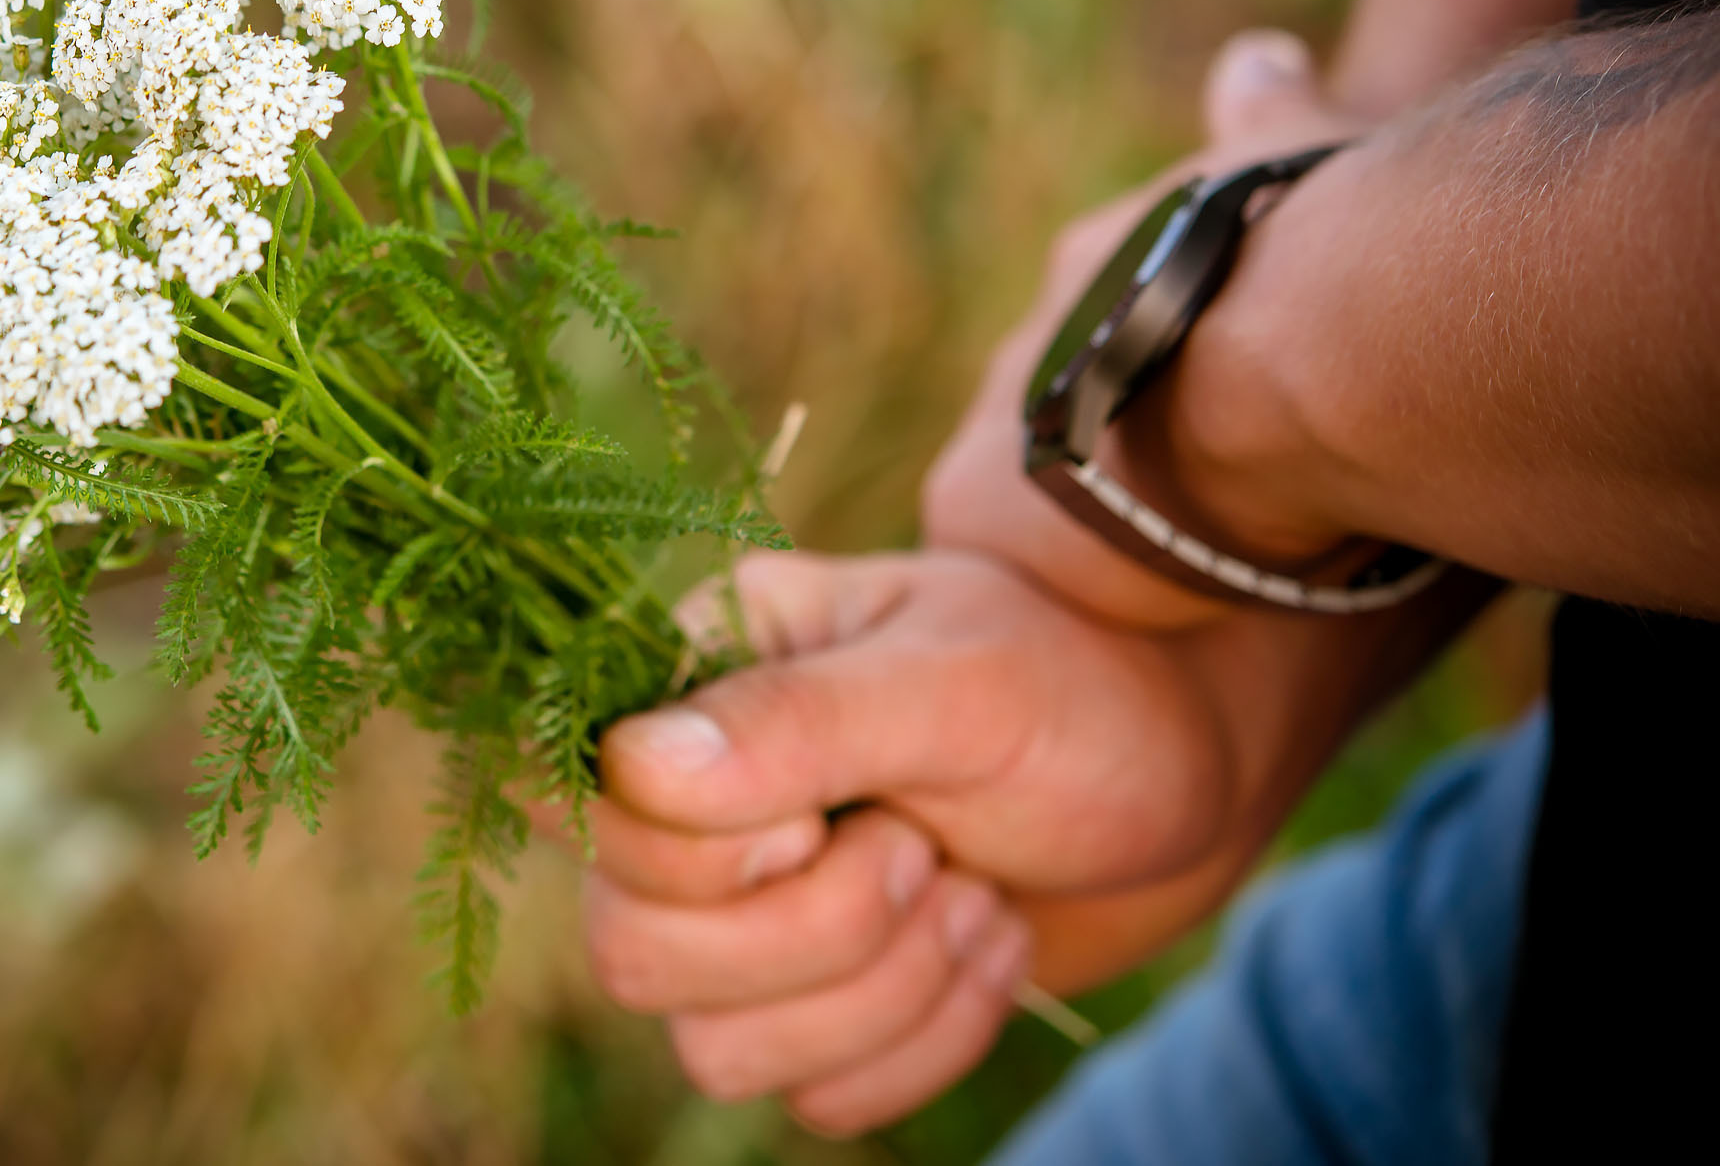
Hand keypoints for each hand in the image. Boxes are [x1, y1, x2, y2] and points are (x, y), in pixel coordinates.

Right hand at [570, 548, 1267, 1135]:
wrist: (1187, 763)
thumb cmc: (1074, 686)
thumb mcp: (956, 681)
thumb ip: (797, 721)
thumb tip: (632, 766)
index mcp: (692, 677)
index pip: (590, 813)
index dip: (713, 851)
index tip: (850, 805)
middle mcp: (684, 802)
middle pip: (631, 952)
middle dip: (817, 932)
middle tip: (925, 851)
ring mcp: (741, 914)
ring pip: (714, 1048)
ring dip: (885, 993)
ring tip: (972, 894)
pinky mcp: (812, 1006)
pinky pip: (815, 1100)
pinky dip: (929, 1041)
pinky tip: (989, 939)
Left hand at [920, 30, 1363, 630]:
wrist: (1291, 352)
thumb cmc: (1316, 249)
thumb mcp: (1294, 150)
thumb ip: (1268, 111)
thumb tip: (1259, 54)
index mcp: (1097, 260)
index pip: (1108, 319)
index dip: (1159, 362)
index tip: (1212, 395)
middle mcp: (1029, 334)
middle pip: (1061, 402)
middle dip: (1123, 444)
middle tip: (1200, 491)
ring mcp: (991, 420)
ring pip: (1029, 480)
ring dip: (1095, 513)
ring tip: (1181, 550)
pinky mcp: (974, 506)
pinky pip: (1008, 551)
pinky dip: (1074, 576)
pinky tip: (1143, 593)